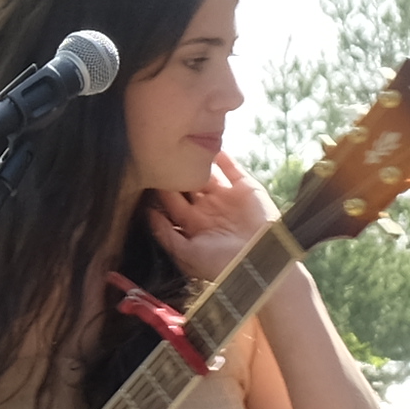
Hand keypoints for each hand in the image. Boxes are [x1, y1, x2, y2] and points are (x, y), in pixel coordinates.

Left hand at [147, 156, 277, 284]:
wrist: (261, 261)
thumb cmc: (221, 264)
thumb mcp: (186, 254)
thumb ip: (165, 234)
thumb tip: (148, 212)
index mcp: (194, 224)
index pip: (172, 202)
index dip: (160, 189)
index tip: (149, 174)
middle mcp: (208, 209)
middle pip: (186, 185)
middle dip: (176, 172)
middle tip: (163, 154)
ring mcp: (226, 197)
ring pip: (206, 173)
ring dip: (196, 162)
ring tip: (184, 144)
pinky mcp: (245, 188)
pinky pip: (231, 167)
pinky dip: (222, 156)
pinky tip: (210, 145)